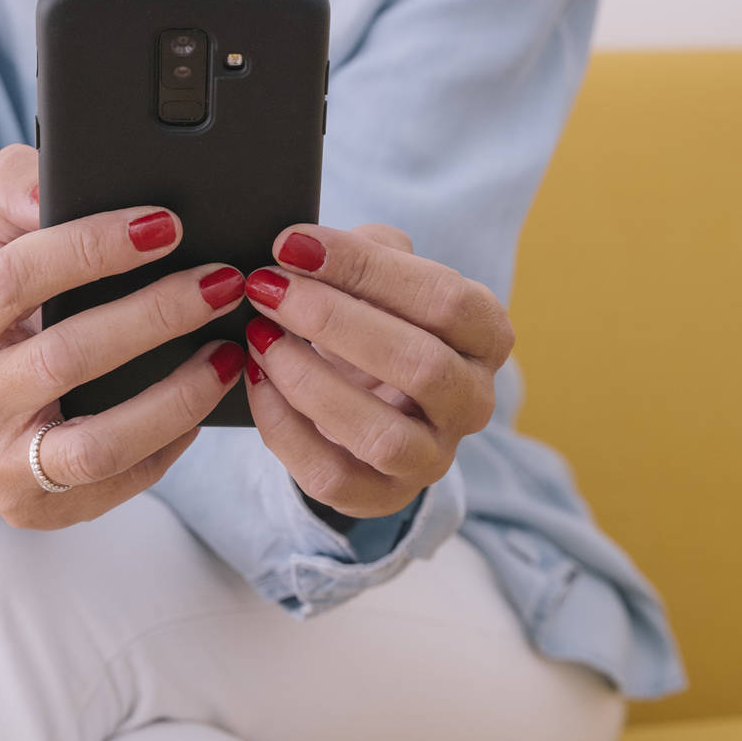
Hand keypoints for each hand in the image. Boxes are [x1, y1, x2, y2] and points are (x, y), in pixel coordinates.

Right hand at [0, 146, 246, 528]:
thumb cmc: (12, 308)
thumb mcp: (1, 239)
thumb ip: (17, 189)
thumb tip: (46, 186)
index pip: (17, 276)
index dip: (91, 248)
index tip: (166, 223)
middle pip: (66, 358)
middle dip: (154, 316)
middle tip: (223, 282)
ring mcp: (7, 461)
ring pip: (98, 441)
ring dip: (175, 396)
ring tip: (230, 352)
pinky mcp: (42, 508)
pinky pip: (121, 480)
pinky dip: (173, 440)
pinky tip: (209, 397)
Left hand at [241, 224, 513, 518]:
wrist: (362, 392)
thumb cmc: (373, 318)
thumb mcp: (379, 274)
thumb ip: (361, 251)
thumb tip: (303, 246)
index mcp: (486, 336)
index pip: (446, 300)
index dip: (368, 269)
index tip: (292, 243)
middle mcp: (472, 402)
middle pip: (421, 366)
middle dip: (332, 321)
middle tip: (266, 288)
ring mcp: (432, 458)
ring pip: (380, 434)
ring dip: (308, 380)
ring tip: (259, 335)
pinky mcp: (381, 497)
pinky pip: (331, 475)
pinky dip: (283, 427)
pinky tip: (256, 378)